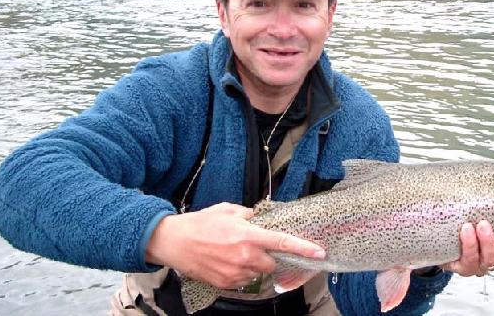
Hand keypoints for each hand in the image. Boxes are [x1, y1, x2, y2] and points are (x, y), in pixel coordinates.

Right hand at [145, 202, 325, 288]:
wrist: (174, 242)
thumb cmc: (200, 223)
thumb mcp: (227, 210)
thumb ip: (248, 214)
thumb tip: (258, 219)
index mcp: (248, 236)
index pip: (281, 242)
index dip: (302, 247)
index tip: (318, 252)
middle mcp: (245, 256)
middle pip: (271, 263)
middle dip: (267, 256)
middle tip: (253, 246)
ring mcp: (235, 272)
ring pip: (257, 273)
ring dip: (252, 265)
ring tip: (233, 252)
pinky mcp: (226, 283)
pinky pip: (243, 280)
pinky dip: (240, 272)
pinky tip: (226, 261)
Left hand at [442, 220, 493, 276]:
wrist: (441, 238)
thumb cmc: (468, 219)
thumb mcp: (483, 211)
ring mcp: (481, 265)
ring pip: (490, 259)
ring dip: (487, 241)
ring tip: (481, 224)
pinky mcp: (463, 267)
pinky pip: (468, 260)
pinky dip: (468, 244)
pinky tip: (466, 230)